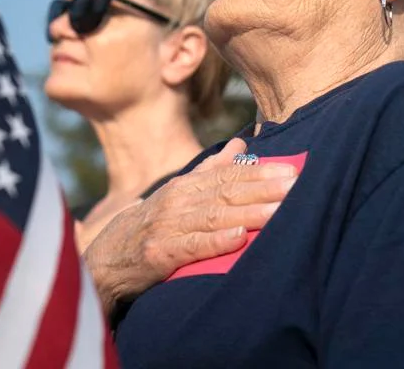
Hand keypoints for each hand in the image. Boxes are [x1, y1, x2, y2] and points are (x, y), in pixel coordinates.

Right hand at [82, 138, 298, 315]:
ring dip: (248, 213)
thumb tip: (242, 144)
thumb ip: (211, 170)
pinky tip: (239, 237)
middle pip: (225, 192)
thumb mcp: (179, 193)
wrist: (107, 258)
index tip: (292, 170)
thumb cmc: (152, 224)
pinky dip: (216, 241)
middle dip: (263, 189)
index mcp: (186, 185)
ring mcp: (167, 226)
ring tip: (278, 211)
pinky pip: (192, 247)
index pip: (228, 175)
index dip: (260, 172)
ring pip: (214, 217)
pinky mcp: (160, 254)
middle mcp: (177, 201)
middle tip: (296, 185)